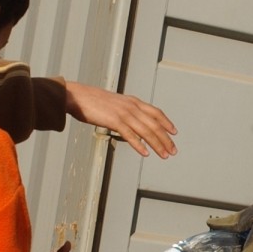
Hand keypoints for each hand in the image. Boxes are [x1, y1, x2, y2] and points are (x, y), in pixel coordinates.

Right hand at [63, 81, 177, 158]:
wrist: (78, 96)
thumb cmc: (93, 101)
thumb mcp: (115, 103)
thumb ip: (125, 111)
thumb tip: (131, 122)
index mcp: (133, 101)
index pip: (156, 112)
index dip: (166, 122)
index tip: (174, 132)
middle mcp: (132, 107)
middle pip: (154, 124)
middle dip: (166, 139)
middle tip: (173, 150)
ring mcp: (124, 113)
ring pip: (146, 131)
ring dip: (157, 144)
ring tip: (164, 155)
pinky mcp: (114, 121)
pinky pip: (130, 135)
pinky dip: (139, 145)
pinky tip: (145, 153)